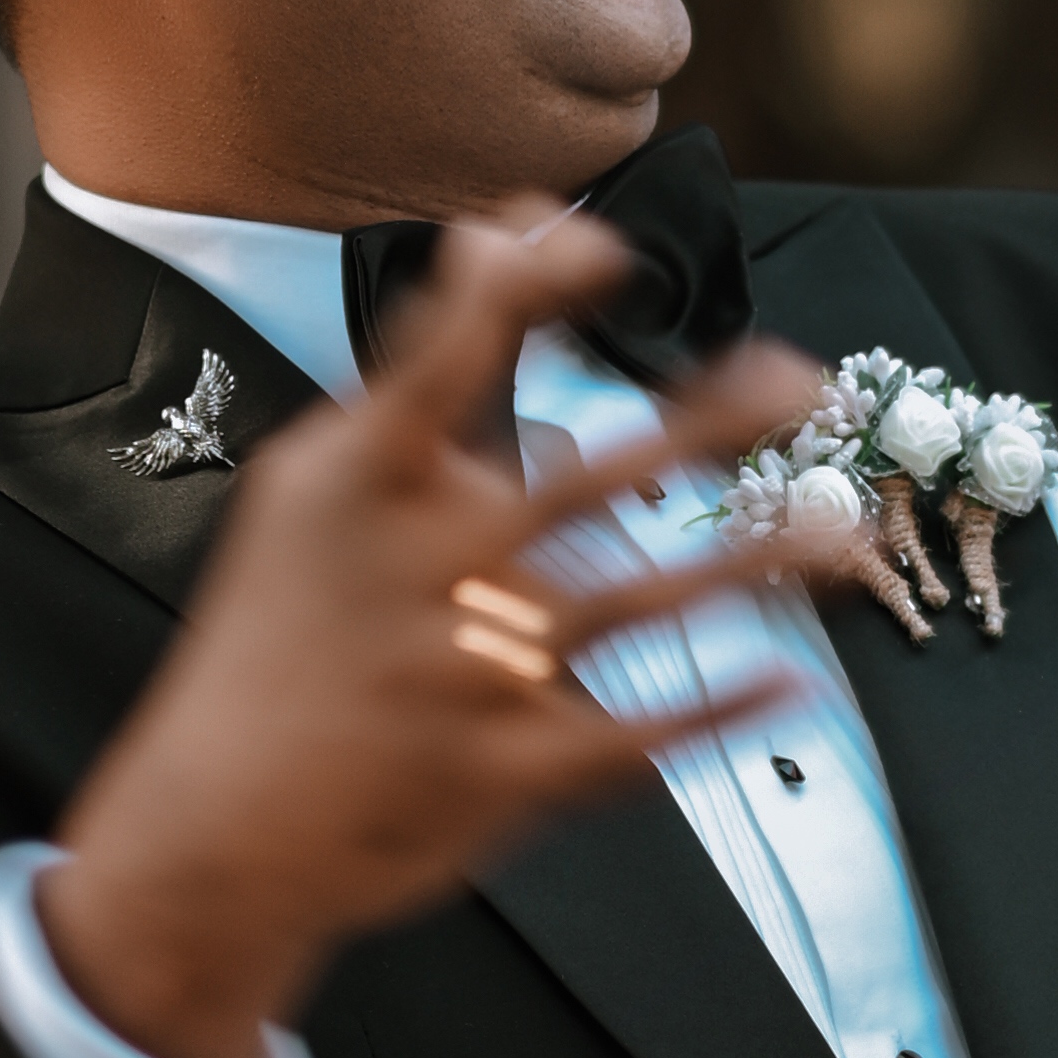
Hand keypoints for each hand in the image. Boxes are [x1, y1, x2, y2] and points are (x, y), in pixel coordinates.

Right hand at [45, 210, 838, 1057]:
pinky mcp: (508, 767)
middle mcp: (428, 569)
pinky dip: (721, 710)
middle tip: (800, 376)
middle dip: (709, 423)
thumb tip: (505, 232)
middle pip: (590, 476)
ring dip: (754, 565)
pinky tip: (794, 680)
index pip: (448, 364)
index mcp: (366, 486)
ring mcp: (475, 670)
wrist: (217, 825)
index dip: (524, 296)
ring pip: (645, 603)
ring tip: (840, 530)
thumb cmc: (281, 634)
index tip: (605, 249)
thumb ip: (420, 368)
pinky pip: (639, 732)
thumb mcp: (314, 491)